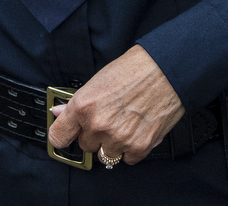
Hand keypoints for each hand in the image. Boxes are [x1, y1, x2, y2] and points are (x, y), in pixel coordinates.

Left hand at [47, 45, 184, 164]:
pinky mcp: (139, 147)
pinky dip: (132, 148)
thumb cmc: (136, 69)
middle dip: (96, 135)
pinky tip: (138, 129)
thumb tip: (59, 113)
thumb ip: (77, 102)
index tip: (70, 134)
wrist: (168, 69)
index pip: (58, 137)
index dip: (65, 135)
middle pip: (85, 146)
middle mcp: (98, 125)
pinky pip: (127, 159)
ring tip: (126, 123)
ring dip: (113, 144)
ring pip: (105, 155)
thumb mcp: (99, 80)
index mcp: (83, 107)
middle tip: (111, 118)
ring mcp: (118, 138)